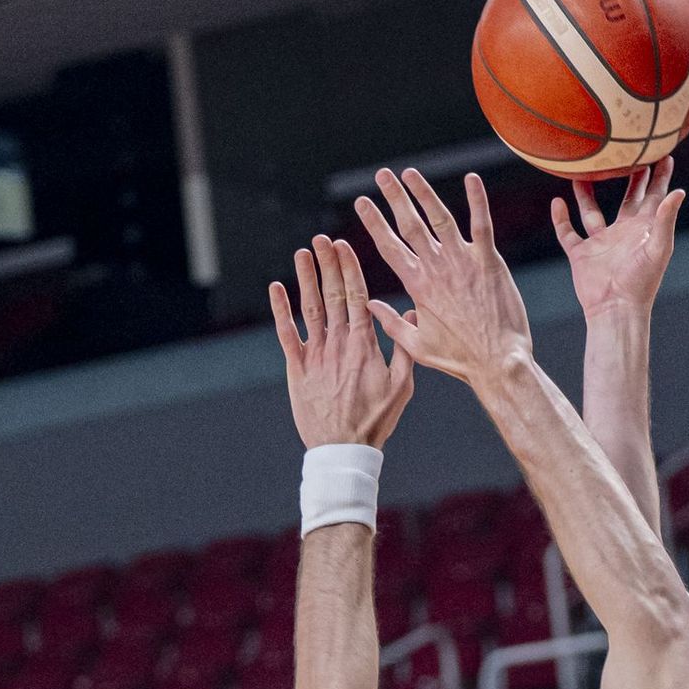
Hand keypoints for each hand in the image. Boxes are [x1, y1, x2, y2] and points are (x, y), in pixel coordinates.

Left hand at [269, 235, 414, 449]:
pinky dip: (280, 310)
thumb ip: (406, 350)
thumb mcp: (401, 387)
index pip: (356, 297)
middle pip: (332, 295)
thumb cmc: (376, 420)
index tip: (343, 246)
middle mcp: (338, 344)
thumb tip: (412, 316)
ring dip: (305, 278)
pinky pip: (286, 333)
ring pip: (309, 308)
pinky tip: (276, 288)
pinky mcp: (297, 368)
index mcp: (363, 345)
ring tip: (303, 253)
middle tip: (322, 239)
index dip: (349, 269)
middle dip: (328, 265)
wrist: (344, 449)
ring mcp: (315, 355)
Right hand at [357, 169, 532, 391]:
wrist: (498, 363)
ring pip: (439, 218)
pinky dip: (476, 200)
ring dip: (423, 193)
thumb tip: (370, 305)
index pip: (389, 247)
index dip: (374, 222)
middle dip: (393, 197)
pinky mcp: (489, 263)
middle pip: (409, 225)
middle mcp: (437, 269)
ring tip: (410, 173)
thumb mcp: (418, 347)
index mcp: (418, 286)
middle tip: (382, 175)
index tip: (362, 203)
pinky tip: (471, 178)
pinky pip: (481, 225)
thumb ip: (393, 323)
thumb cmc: (460, 360)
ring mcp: (463, 263)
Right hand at [552, 160, 684, 320]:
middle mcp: (623, 232)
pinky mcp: (581, 254)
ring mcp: (601, 242)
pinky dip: (560, 218)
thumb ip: (665, 219)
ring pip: (591, 210)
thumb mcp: (657, 247)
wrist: (616, 310)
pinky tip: (556, 201)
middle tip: (629, 150)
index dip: (660, 176)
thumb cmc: (641, 283)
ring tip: (583, 169)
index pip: (655, 196)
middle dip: (630, 176)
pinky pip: (567, 232)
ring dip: (586, 192)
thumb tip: (679, 191)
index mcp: (643, 229)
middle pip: (627, 197)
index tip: (664, 154)